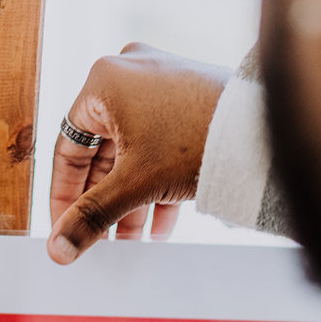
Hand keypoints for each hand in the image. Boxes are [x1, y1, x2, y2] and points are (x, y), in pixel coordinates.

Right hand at [48, 44, 230, 264]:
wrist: (261, 130)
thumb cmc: (196, 140)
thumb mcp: (134, 185)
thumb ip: (90, 217)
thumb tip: (58, 248)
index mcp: (104, 81)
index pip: (68, 148)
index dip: (64, 196)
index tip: (64, 227)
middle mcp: (130, 73)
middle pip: (102, 152)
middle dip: (104, 202)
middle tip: (101, 239)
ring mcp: (161, 83)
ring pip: (132, 152)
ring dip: (130, 199)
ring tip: (132, 239)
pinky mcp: (188, 97)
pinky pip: (159, 144)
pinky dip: (156, 182)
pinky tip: (161, 225)